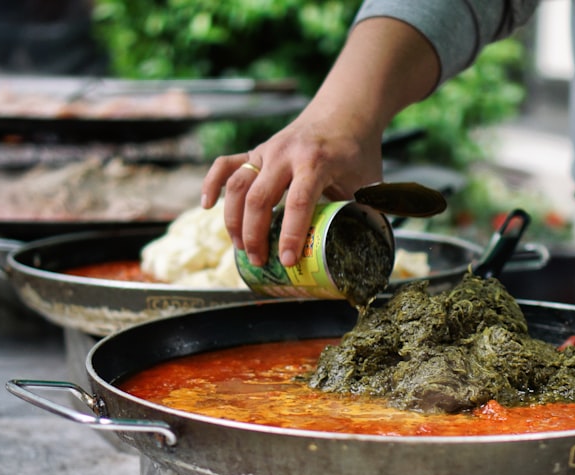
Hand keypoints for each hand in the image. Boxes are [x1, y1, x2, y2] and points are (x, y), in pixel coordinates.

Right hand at [201, 108, 383, 266]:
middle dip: (255, 235)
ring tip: (242, 248)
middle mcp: (286, 154)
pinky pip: (225, 165)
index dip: (291, 235)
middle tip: (260, 261)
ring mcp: (266, 150)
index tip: (288, 261)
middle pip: (259, 198)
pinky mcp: (255, 150)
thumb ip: (364, 212)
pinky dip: (211, 184)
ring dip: (234, 220)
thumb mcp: (368, 181)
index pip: (298, 203)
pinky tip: (207, 206)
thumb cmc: (356, 153)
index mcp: (316, 162)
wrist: (343, 112)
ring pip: (237, 186)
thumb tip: (363, 252)